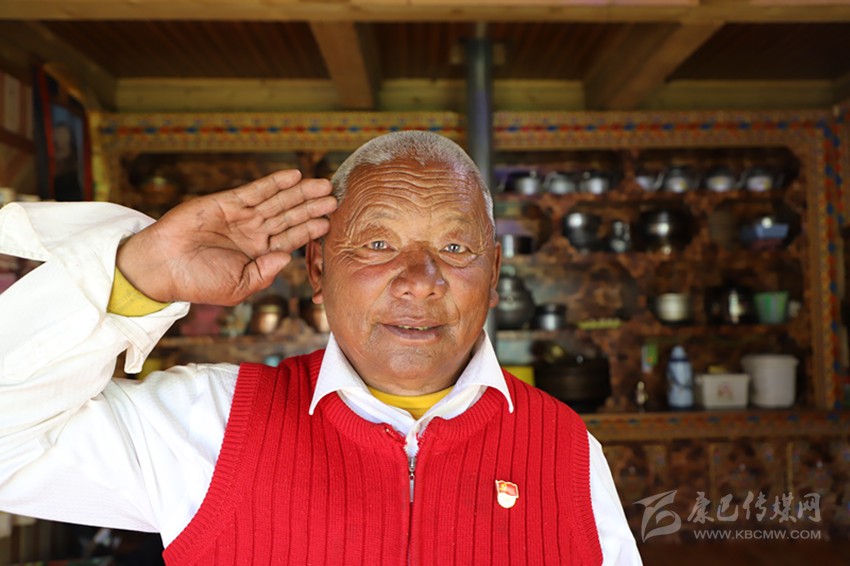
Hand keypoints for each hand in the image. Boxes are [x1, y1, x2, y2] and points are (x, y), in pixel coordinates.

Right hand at [117, 170, 336, 305]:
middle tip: (334, 198)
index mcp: (258, 255)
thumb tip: (288, 256)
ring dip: (300, 192)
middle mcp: (253, 233)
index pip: (291, 239)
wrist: (163, 268)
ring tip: (323, 185)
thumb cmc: (198, 282)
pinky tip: (294, 176)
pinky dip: (275, 182)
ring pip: (277, 201)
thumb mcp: (239, 286)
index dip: (310, 230)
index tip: (330, 223)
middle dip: (312, 207)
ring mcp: (241, 216)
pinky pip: (255, 190)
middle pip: (289, 217)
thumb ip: (265, 271)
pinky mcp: (227, 202)